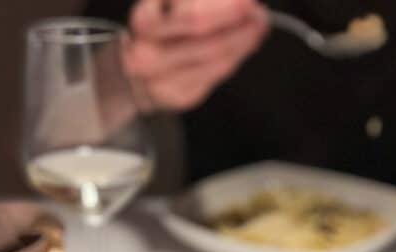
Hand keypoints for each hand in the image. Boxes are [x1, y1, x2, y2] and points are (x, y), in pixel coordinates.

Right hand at [123, 0, 268, 110]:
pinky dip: (237, 57)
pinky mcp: (181, 97)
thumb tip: (238, 1)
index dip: (227, 10)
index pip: (194, 19)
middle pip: (210, 45)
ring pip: (218, 63)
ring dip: (245, 42)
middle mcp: (149, 57)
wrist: (136, 67)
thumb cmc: (159, 27)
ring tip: (257, 26)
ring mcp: (164, 82)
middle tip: (259, 15)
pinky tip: (245, 43)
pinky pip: (218, 76)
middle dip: (241, 28)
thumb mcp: (167, 3)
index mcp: (145, 24)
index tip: (248, 2)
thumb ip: (195, 2)